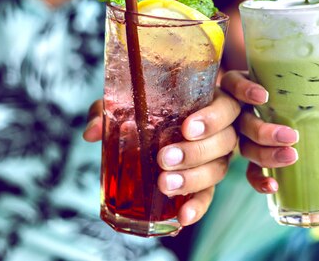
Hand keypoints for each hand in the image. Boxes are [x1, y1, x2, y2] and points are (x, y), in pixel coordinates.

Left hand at [83, 87, 239, 226]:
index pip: (226, 107)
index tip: (187, 128)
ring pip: (218, 169)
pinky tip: (182, 217)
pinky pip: (207, 195)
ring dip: (193, 179)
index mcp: (210, 101)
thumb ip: (109, 109)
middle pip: (225, 141)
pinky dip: (196, 207)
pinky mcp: (206, 182)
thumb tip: (92, 132)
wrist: (155, 124)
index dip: (212, 119)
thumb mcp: (128, 101)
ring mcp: (215, 157)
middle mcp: (220, 130)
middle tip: (165, 158)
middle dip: (196, 152)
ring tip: (165, 184)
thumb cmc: (148, 107)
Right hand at [220, 71, 318, 193]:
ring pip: (245, 148)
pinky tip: (274, 187)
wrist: (301, 125)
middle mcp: (241, 111)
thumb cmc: (306, 100)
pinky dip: (259, 180)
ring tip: (291, 157)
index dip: (244, 90)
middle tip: (291, 137)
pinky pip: (249, 172)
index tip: (264, 97)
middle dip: (264, 131)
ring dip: (266, 154)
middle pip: (243, 122)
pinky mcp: (250, 159)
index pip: (235, 84)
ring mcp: (243, 137)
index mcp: (252, 88)